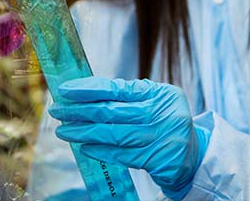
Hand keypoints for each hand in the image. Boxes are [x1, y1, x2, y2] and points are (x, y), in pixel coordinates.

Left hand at [50, 77, 205, 195]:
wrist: (191, 155)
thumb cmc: (163, 121)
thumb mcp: (153, 101)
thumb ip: (125, 96)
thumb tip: (82, 93)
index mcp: (160, 94)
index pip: (118, 89)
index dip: (89, 89)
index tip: (65, 90)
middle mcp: (163, 115)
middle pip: (112, 112)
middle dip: (79, 112)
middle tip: (58, 112)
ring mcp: (161, 138)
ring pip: (114, 135)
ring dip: (84, 133)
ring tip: (64, 131)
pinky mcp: (157, 160)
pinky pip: (121, 155)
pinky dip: (100, 151)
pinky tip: (84, 147)